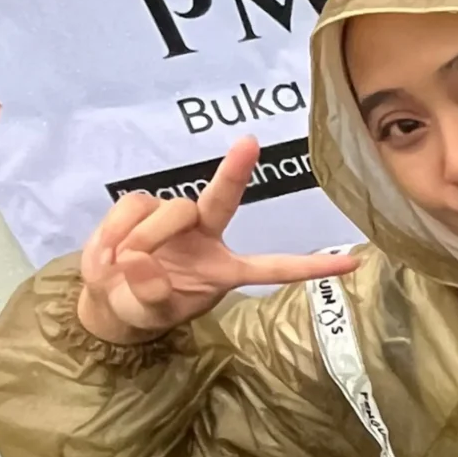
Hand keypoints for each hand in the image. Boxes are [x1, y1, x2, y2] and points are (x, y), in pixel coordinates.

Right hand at [75, 136, 357, 346]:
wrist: (105, 299)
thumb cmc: (140, 308)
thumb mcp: (147, 313)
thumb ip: (149, 295)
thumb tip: (142, 262)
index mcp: (225, 270)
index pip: (274, 267)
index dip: (310, 266)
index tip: (352, 263)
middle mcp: (207, 236)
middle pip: (222, 200)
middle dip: (236, 171)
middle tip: (249, 142)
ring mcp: (177, 218)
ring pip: (167, 209)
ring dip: (141, 237)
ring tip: (122, 265)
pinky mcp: (144, 206)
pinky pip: (132, 206)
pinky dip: (115, 229)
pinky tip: (109, 250)